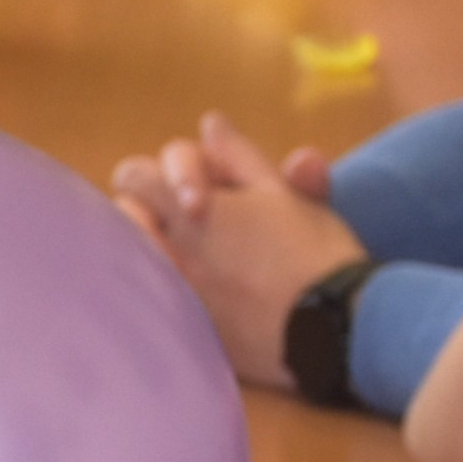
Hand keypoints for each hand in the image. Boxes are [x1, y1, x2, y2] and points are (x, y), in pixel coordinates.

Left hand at [106, 108, 363, 389]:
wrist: (337, 331)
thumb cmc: (316, 254)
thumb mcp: (284, 194)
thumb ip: (240, 158)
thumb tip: (211, 124)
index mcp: (190, 210)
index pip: (134, 176)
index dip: (161, 175)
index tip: (195, 191)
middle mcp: (170, 253)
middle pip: (125, 218)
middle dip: (148, 212)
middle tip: (190, 221)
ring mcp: (174, 299)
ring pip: (134, 263)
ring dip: (156, 251)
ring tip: (195, 258)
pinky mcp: (186, 337)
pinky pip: (154, 307)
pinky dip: (168, 294)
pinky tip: (205, 297)